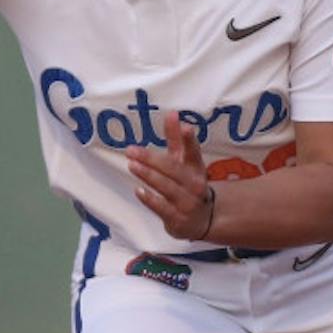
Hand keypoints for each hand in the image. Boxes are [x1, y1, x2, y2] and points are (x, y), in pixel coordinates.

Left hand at [126, 111, 214, 240]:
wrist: (201, 219)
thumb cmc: (188, 184)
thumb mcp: (184, 162)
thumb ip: (177, 139)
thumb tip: (173, 113)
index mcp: (196, 167)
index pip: (193, 151)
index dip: (189, 140)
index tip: (185, 127)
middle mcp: (194, 184)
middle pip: (173, 169)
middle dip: (152, 159)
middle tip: (131, 150)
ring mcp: (187, 202)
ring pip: (167, 187)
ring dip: (149, 176)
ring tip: (132, 165)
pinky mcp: (177, 218)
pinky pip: (162, 208)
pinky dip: (150, 199)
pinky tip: (138, 190)